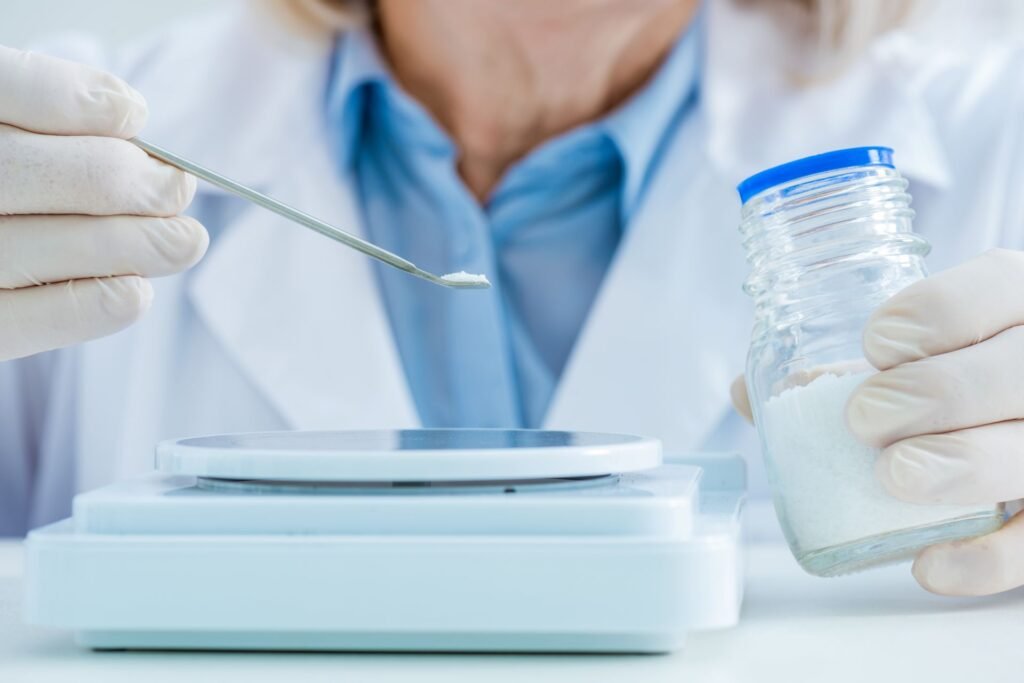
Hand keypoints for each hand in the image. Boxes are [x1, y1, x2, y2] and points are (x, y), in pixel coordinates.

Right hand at [0, 45, 206, 360]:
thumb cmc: (8, 184)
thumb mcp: (12, 133)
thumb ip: (48, 116)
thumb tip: (125, 114)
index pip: (0, 89)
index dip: (66, 98)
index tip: (130, 112)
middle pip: (28, 172)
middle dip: (124, 179)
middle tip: (177, 187)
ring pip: (52, 244)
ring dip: (139, 242)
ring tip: (185, 241)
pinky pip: (38, 318)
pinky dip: (100, 302)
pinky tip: (137, 290)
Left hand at [847, 249, 1023, 595]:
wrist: (989, 416)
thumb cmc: (938, 375)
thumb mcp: (901, 353)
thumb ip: (834, 367)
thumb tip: (748, 395)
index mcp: (1011, 303)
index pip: (993, 291)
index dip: (935, 314)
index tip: (875, 343)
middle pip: (1018, 372)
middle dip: (936, 392)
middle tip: (865, 418)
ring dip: (963, 464)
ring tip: (893, 475)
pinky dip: (986, 559)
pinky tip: (929, 562)